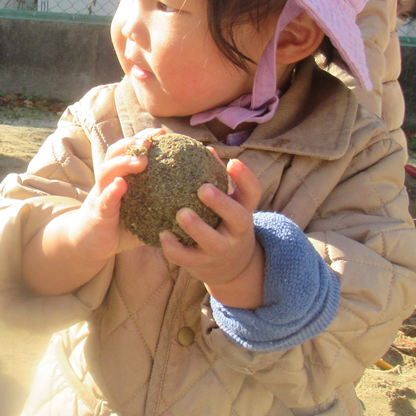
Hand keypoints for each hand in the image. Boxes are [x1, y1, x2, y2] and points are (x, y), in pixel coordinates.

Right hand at [21, 133, 151, 295]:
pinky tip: (120, 185)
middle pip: (116, 153)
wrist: (89, 245)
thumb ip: (163, 210)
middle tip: (152, 140)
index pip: (130, 151)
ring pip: (107, 171)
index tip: (161, 133)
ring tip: (141, 161)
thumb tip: (194, 208)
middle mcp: (109, 181)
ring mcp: (101, 195)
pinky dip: (111, 191)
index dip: (143, 138)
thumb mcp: (144, 215)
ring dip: (123, 163)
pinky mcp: (97, 212)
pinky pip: (104, 199)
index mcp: (121, 177)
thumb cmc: (119, 228)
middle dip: (133, 143)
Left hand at [160, 154, 265, 308]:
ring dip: (197, 228)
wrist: (230, 267)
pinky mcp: (203, 264)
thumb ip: (219, 179)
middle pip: (238, 218)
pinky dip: (175, 249)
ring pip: (213, 242)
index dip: (246, 178)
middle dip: (221, 203)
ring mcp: (221, 250)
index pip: (253, 194)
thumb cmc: (224, 223)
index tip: (232, 161)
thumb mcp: (229, 204)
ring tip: (181, 213)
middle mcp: (237, 232)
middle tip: (203, 188)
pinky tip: (162, 234)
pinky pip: (189, 258)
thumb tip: (206, 148)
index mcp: (243, 211)